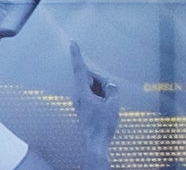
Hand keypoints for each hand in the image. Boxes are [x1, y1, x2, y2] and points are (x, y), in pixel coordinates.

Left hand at [71, 41, 123, 159]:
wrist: (94, 143)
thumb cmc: (102, 125)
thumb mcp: (112, 105)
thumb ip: (112, 90)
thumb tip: (110, 85)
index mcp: (82, 91)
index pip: (80, 69)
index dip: (77, 55)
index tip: (73, 43)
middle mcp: (78, 94)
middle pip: (89, 78)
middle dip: (101, 81)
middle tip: (111, 94)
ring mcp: (80, 101)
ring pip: (92, 87)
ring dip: (102, 91)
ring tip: (108, 106)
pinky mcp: (83, 107)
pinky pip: (93, 96)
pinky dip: (101, 97)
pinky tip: (106, 109)